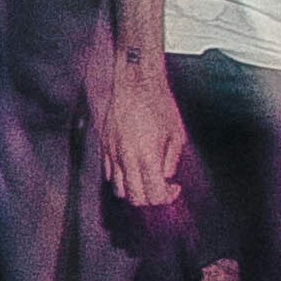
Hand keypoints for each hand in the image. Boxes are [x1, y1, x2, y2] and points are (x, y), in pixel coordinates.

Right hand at [95, 53, 191, 213]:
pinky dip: (121, 177)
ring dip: (134, 190)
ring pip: (119, 189)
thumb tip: (166, 175)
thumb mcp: (176, 133)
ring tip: (146, 179)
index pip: (154, 196)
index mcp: (148, 157)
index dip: (167, 197)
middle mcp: (127, 158)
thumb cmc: (157, 102)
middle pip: (135, 198)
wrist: (134, 81)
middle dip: (151, 198)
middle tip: (162, 187)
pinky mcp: (103, 146)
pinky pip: (109, 173)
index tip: (174, 187)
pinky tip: (132, 167)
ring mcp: (112, 153)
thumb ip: (171, 160)